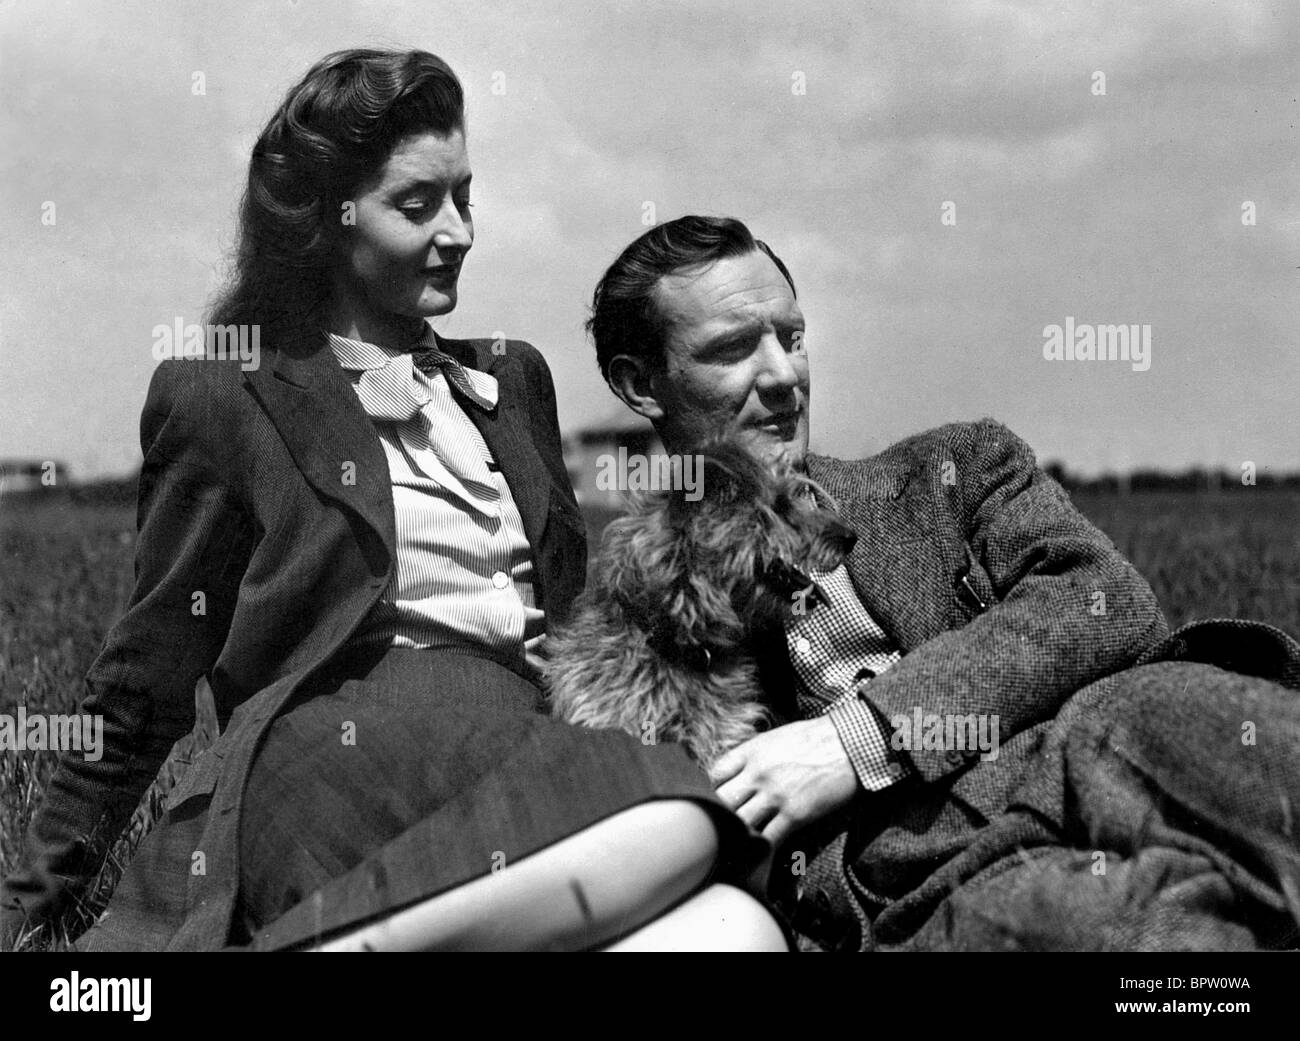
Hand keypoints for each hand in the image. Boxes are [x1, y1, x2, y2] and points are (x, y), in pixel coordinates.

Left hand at [708, 717, 857, 845]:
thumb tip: (734, 774)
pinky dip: (760, 848)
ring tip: (732, 845)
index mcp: (750, 752)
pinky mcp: (795, 814)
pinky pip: (768, 839)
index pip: (714, 774)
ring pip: (740, 823)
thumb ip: (750, 755)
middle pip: (721, 801)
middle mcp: (757, 774)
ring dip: (735, 835)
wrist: (850, 744)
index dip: (707, 789)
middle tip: (716, 827)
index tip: (709, 800)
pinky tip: (756, 853)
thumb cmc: (813, 738)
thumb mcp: (774, 738)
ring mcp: (775, 796)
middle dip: (716, 815)